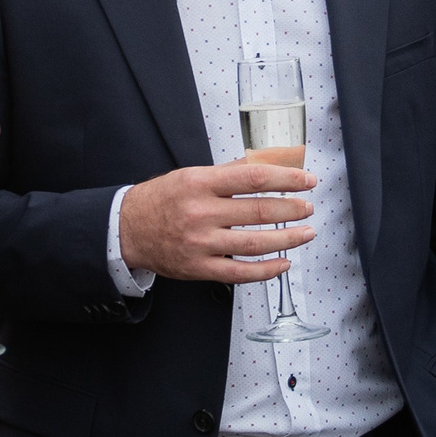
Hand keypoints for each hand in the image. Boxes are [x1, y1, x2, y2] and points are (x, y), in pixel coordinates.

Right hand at [118, 161, 317, 283]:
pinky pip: (240, 273)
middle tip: (308, 207)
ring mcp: (200, 243)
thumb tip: (269, 164)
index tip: (306, 180)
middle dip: (292, 209)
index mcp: (201, 183)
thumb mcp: (191, 175)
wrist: (127, 230)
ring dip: (287, 239)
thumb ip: (230, 172)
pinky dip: (266, 270)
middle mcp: (201, 213)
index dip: (286, 179)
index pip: (253, 178)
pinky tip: (283, 263)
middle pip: (259, 211)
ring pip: (255, 243)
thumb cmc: (161, 200)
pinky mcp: (199, 268)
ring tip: (306, 233)